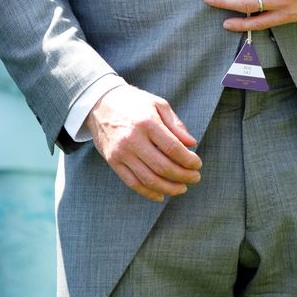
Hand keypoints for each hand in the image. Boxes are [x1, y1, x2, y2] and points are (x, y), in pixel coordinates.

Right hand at [86, 86, 200, 202]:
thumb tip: (192, 144)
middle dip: (184, 176)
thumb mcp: (157, 104)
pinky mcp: (113, 161)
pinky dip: (149, 193)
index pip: (173, 148)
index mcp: (147, 122)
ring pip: (149, 180)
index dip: (189, 160)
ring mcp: (121, 152)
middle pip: (163, 167)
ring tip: (182, 188)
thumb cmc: (133, 102)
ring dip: (170, 188)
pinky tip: (161, 195)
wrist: (99, 103)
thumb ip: (175, 124)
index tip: (198, 164)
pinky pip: (133, 183)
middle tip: (195, 177)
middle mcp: (133, 139)